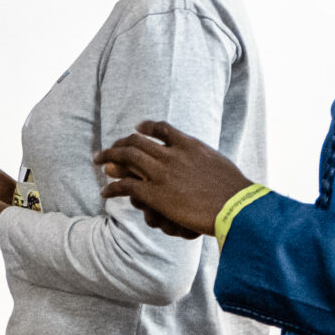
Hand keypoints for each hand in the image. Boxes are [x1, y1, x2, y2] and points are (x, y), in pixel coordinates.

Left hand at [94, 120, 250, 237]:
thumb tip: (205, 160)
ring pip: (126, 158)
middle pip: (137, 141)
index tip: (135, 128)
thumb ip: (205, 158)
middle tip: (107, 150)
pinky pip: (126, 186)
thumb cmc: (235, 190)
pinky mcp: (156, 194)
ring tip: (97, 162)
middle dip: (118, 144)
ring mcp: (162, 173)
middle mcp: (172, 154)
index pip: (161, 128)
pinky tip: (104, 192)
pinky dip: (112, 188)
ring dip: (108, 158)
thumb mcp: (219, 164)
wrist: (236, 206)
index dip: (145, 127)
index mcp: (189, 144)